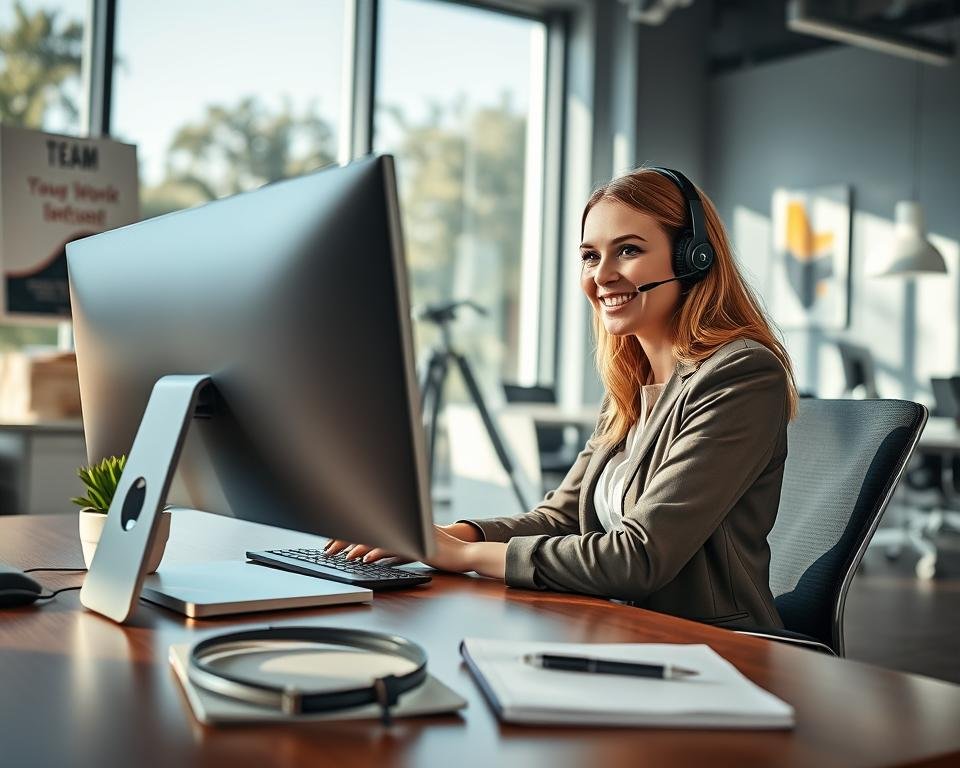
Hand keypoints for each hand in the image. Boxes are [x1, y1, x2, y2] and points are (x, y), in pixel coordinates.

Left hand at [324, 522, 481, 563]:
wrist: (465, 554)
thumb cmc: (440, 553)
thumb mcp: (412, 548)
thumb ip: (394, 549)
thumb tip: (371, 555)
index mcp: (401, 522)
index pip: (371, 523)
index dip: (349, 532)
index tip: (332, 542)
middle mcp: (405, 523)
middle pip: (370, 527)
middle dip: (346, 538)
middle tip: (329, 549)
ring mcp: (410, 532)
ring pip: (379, 536)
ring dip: (358, 547)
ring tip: (343, 557)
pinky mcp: (417, 544)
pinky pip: (393, 547)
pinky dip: (376, 553)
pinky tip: (365, 560)